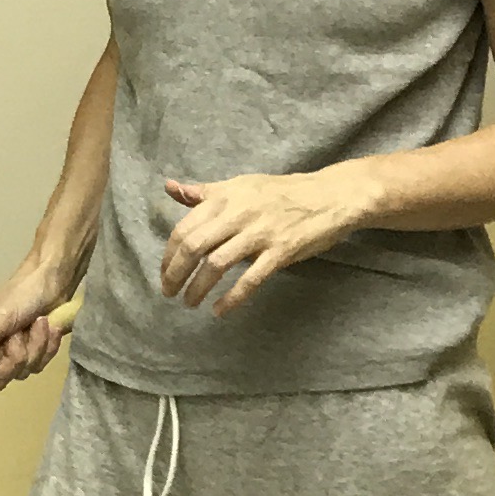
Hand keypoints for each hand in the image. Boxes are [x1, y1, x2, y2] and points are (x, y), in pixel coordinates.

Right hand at [0, 262, 75, 392]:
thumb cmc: (19, 295)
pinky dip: (45, 347)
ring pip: (17, 374)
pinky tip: (46, 328)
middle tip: (17, 336)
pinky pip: (36, 367)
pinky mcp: (27, 356)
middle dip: (11, 360)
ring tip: (36, 323)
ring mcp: (5, 356)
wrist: (52, 283)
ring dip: (32, 348)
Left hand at [157, 166, 377, 313]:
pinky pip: (251, 279)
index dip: (169, 254)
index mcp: (225, 197)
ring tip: (190, 302)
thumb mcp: (240, 186)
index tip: (164, 272)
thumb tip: (170, 187)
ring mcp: (260, 233)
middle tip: (169, 292)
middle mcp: (239, 213)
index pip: (185, 228)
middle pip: (195, 246)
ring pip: (217, 263)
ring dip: (198, 287)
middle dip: (176, 273)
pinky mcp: (281, 252)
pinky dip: (232, 297)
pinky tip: (219, 309)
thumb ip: (204, 192)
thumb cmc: (282, 192)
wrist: (330, 196)